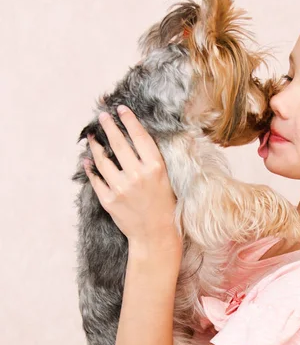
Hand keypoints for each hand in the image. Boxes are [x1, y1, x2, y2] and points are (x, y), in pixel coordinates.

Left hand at [83, 105, 181, 245]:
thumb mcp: (167, 180)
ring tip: (92, 137)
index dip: (130, 120)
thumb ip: (152, 161)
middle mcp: (138, 176)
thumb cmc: (165, 206)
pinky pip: (96, 180)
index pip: (140, 137)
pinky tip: (88, 161)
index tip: (122, 109)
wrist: (156, 235)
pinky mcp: (109, 200)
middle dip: (109, 126)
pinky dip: (91, 168)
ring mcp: (122, 188)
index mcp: (156, 168)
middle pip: (119, 144)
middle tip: (102, 116)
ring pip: (103, 160)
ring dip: (96, 146)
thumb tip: (136, 140)